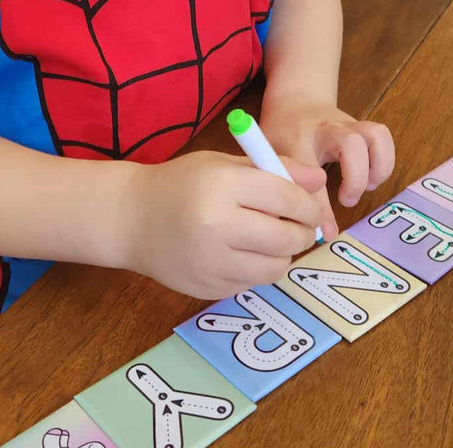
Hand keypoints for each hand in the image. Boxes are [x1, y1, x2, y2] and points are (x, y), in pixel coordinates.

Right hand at [122, 150, 326, 299]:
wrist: (131, 218)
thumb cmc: (182, 183)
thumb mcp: (225, 164)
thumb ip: (275, 169)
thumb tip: (320, 181)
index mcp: (222, 186)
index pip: (286, 199)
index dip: (308, 205)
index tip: (311, 206)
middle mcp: (217, 226)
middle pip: (286, 238)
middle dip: (304, 232)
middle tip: (301, 226)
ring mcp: (211, 263)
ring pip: (275, 268)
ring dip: (284, 254)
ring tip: (271, 239)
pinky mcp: (207, 289)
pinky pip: (252, 283)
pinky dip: (257, 269)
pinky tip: (242, 252)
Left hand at [261, 104, 394, 239]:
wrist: (296, 99)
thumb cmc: (282, 133)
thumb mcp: (271, 157)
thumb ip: (287, 191)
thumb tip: (310, 233)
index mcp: (298, 138)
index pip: (308, 170)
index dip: (319, 205)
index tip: (325, 230)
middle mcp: (327, 128)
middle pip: (351, 144)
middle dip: (355, 178)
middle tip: (346, 200)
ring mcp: (348, 123)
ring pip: (376, 134)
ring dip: (379, 166)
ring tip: (367, 186)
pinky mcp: (363, 125)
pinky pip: (383, 138)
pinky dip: (385, 161)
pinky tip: (370, 177)